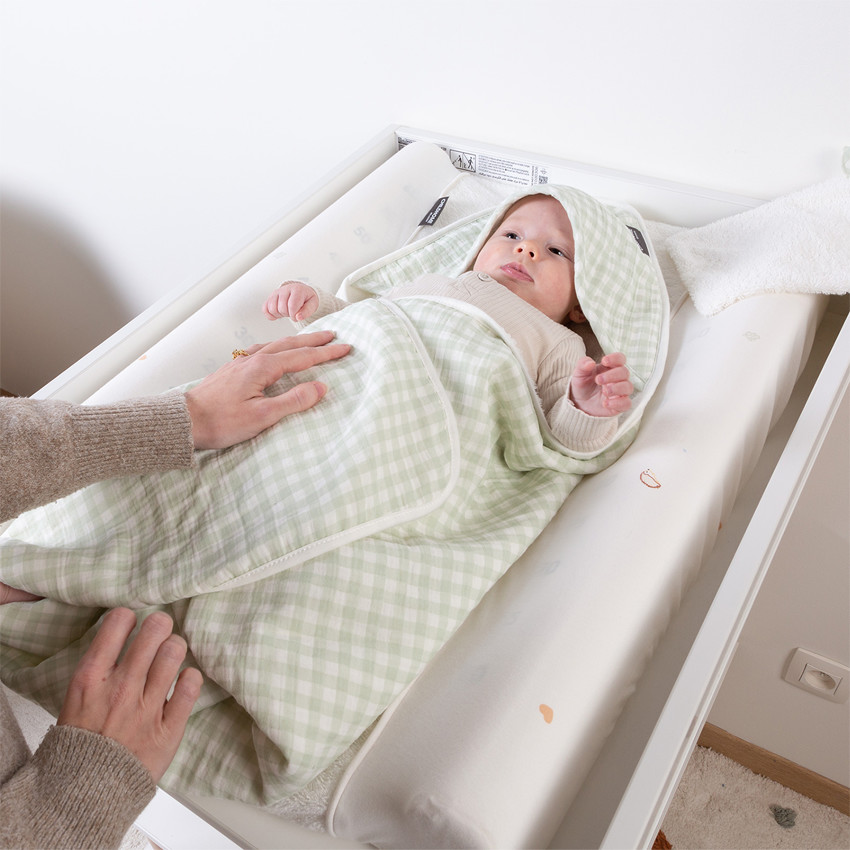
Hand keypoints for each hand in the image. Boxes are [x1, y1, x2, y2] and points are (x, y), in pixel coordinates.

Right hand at [58, 608, 202, 783]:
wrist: (84, 794)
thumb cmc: (81, 744)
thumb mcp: (77, 699)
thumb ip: (101, 669)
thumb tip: (123, 637)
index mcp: (91, 679)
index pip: (117, 622)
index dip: (129, 617)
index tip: (133, 622)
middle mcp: (121, 687)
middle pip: (155, 631)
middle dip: (160, 625)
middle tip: (160, 631)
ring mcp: (146, 707)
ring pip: (174, 652)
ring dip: (175, 648)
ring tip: (171, 654)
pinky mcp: (169, 728)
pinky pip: (191, 686)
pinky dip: (191, 677)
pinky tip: (184, 680)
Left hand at [185, 330, 350, 449]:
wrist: (184, 421)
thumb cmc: (221, 421)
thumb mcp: (262, 416)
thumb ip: (293, 400)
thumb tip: (320, 387)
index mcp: (263, 367)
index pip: (303, 357)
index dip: (326, 353)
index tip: (345, 347)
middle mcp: (252, 359)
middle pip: (290, 345)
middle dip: (314, 341)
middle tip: (334, 336)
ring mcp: (241, 363)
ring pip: (275, 345)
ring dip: (296, 342)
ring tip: (309, 341)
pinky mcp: (232, 370)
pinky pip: (262, 351)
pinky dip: (277, 348)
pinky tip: (275, 352)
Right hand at [263, 281, 318, 320]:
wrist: (300, 291)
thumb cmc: (306, 298)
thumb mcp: (313, 304)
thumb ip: (307, 311)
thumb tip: (298, 317)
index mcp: (297, 289)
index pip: (292, 306)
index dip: (294, 315)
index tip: (298, 316)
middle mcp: (285, 289)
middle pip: (281, 308)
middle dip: (287, 314)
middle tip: (292, 312)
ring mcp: (276, 292)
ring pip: (272, 309)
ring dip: (279, 315)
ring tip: (286, 312)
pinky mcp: (270, 297)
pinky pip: (265, 309)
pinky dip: (270, 315)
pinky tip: (277, 314)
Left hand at [570, 353, 632, 416]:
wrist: (580, 404)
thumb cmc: (583, 385)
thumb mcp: (579, 374)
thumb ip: (583, 366)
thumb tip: (590, 362)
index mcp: (610, 367)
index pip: (620, 359)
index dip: (615, 358)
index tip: (604, 361)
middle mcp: (618, 378)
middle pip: (624, 372)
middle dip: (612, 375)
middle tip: (598, 380)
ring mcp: (620, 392)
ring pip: (628, 387)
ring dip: (617, 388)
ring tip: (604, 391)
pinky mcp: (620, 405)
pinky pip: (626, 403)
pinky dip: (617, 403)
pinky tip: (605, 403)